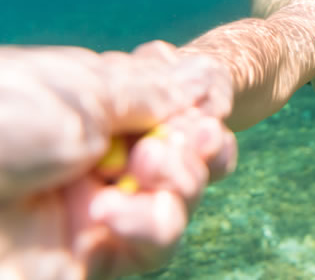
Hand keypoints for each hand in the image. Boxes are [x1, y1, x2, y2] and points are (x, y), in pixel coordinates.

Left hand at [0, 41, 236, 278]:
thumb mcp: (84, 90)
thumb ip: (154, 92)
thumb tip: (202, 76)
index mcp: (94, 112)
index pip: (172, 119)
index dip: (200, 119)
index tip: (207, 113)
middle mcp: (99, 161)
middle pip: (186, 164)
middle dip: (196, 152)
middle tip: (176, 143)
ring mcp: (92, 213)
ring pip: (175, 209)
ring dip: (178, 188)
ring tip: (147, 171)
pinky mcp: (85, 261)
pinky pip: (149, 252)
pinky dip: (147, 228)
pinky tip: (110, 215)